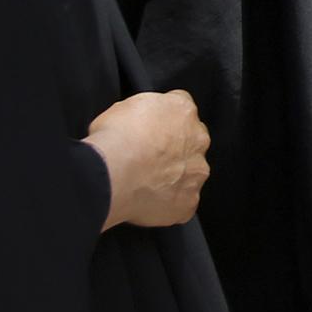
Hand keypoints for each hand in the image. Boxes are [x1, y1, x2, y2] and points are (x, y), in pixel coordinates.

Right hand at [81, 89, 210, 230]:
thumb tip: (137, 121)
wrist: (114, 172)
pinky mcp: (189, 201)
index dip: (163, 123)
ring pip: (190, 174)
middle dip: (174, 151)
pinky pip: (182, 203)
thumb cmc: (116, 139)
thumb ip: (144, 112)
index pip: (181, 110)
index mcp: (182, 110)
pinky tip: (147, 202)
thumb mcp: (124, 106)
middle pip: (191, 142)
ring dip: (174, 178)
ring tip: (144, 184)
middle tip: (147, 160)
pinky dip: (168, 204)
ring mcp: (196, 172)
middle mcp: (198, 139)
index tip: (150, 133)